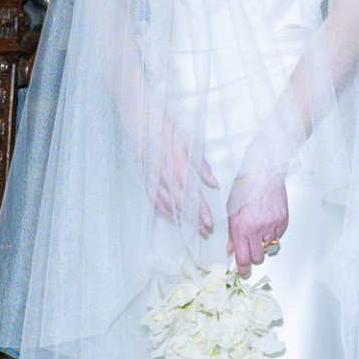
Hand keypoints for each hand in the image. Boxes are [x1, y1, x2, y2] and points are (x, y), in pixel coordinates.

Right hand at [153, 118, 217, 234]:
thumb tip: (213, 183)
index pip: (192, 193)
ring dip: (181, 219)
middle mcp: (165, 176)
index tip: (209, 222)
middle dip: (194, 220)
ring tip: (193, 229)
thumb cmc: (170, 133)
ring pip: (168, 205)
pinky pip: (155, 201)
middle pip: (181, 204)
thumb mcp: (190, 143)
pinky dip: (165, 211)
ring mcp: (154, 180)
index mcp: (177, 166)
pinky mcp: (146, 182)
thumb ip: (202, 165)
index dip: (201, 209)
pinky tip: (174, 218)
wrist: (144, 127)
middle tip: (204, 231)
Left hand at [226, 171, 288, 277]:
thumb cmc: (245, 187)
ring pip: (269, 247)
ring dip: (264, 243)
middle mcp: (256, 229)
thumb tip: (232, 250)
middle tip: (251, 247)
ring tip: (260, 228)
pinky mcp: (283, 220)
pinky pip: (279, 235)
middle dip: (254, 255)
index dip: (243, 269)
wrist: (262, 173)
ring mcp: (271, 226)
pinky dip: (274, 232)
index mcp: (241, 228)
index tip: (244, 273)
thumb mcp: (231, 212)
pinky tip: (268, 220)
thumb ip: (232, 234)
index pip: (243, 258)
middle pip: (258, 257)